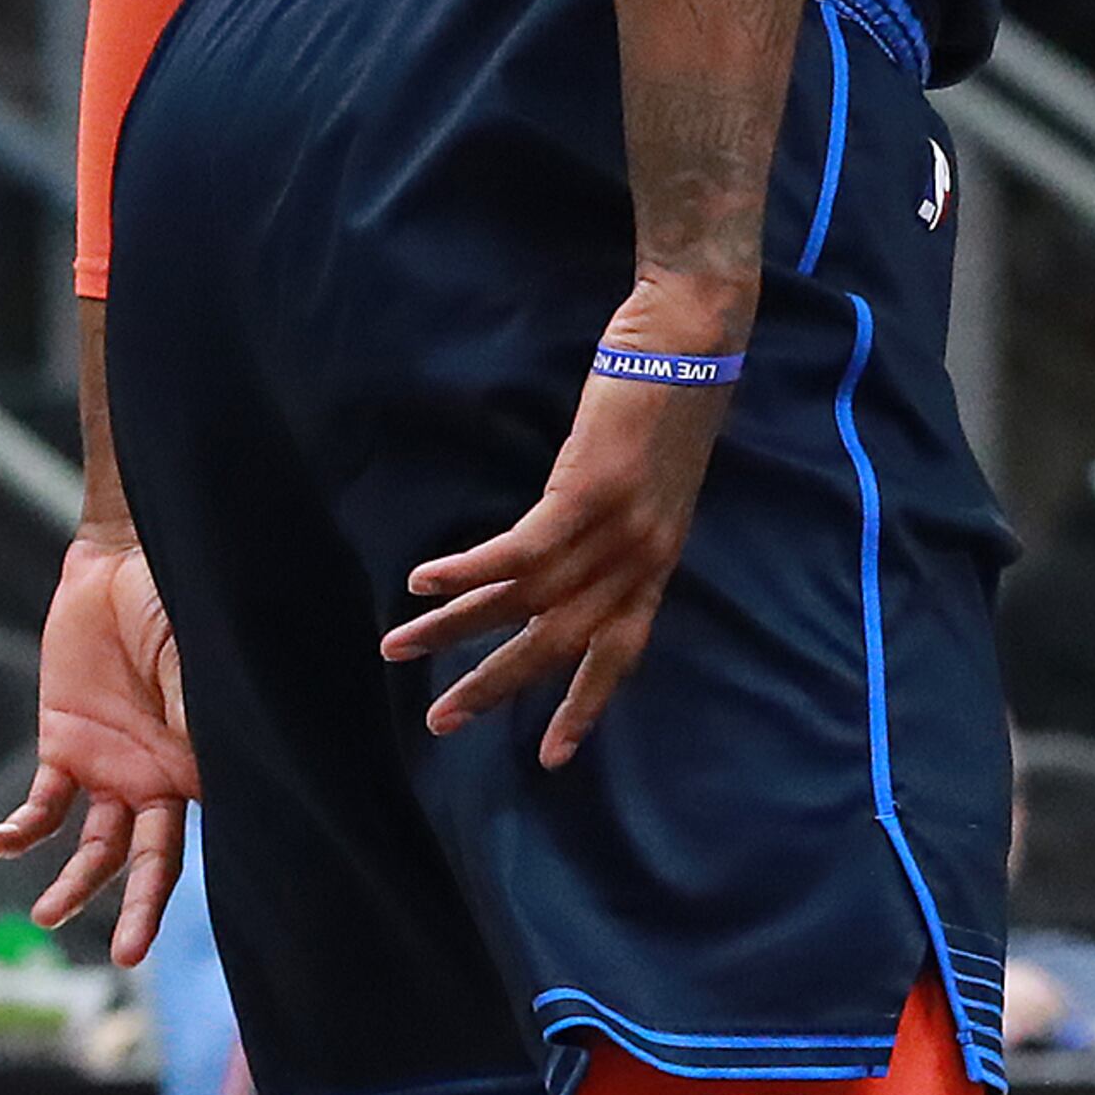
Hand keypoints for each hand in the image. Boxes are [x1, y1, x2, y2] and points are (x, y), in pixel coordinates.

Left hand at [0, 522, 197, 961]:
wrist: (122, 563)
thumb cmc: (176, 602)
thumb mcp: (192, 654)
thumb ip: (191, 708)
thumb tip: (203, 767)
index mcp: (206, 761)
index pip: (215, 830)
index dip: (218, 870)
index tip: (223, 909)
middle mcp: (162, 778)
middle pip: (152, 859)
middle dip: (139, 909)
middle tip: (128, 957)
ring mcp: (112, 769)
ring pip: (94, 847)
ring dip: (73, 884)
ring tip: (46, 915)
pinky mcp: (65, 750)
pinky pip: (41, 808)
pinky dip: (18, 831)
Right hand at [382, 278, 742, 767]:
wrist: (696, 336)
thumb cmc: (672, 400)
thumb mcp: (654, 483)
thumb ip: (619, 530)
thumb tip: (572, 560)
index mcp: (659, 559)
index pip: (622, 651)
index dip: (586, 704)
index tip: (552, 758)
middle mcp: (642, 556)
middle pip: (560, 642)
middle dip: (497, 685)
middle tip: (440, 722)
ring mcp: (618, 526)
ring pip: (525, 600)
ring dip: (454, 627)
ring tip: (398, 648)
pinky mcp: (590, 490)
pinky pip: (517, 551)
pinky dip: (466, 570)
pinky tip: (421, 582)